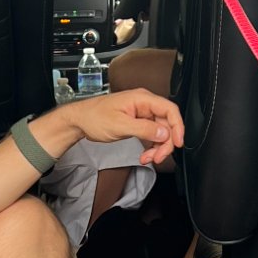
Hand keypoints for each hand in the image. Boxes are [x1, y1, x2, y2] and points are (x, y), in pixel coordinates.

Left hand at [70, 87, 184, 167]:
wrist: (79, 121)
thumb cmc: (94, 118)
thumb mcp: (120, 125)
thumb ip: (144, 129)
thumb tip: (164, 133)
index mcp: (142, 99)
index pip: (169, 110)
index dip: (177, 127)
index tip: (178, 142)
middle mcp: (144, 104)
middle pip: (167, 124)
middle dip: (165, 143)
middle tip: (158, 157)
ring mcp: (141, 114)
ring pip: (160, 132)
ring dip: (158, 148)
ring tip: (148, 158)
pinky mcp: (138, 123)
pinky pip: (151, 135)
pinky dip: (151, 147)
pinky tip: (145, 155)